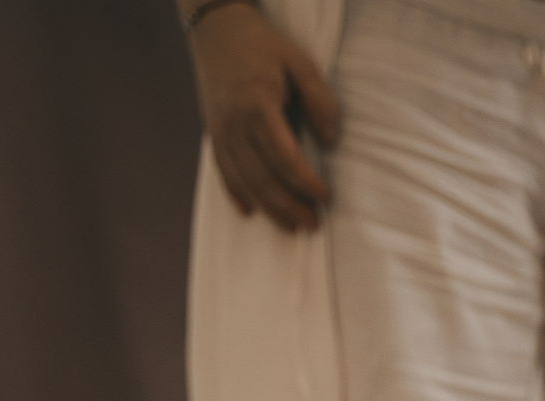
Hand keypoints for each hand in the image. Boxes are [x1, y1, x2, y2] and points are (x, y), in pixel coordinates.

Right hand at [188, 3, 341, 232]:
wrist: (215, 26)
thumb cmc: (263, 44)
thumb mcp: (300, 61)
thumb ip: (320, 100)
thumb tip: (332, 142)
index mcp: (257, 105)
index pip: (283, 156)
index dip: (305, 182)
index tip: (326, 197)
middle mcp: (233, 122)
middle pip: (261, 176)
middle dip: (289, 206)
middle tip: (314, 225)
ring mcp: (219, 129)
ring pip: (242, 179)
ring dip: (268, 208)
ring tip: (292, 228)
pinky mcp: (212, 131)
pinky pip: (222, 169)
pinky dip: (236, 193)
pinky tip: (251, 212)